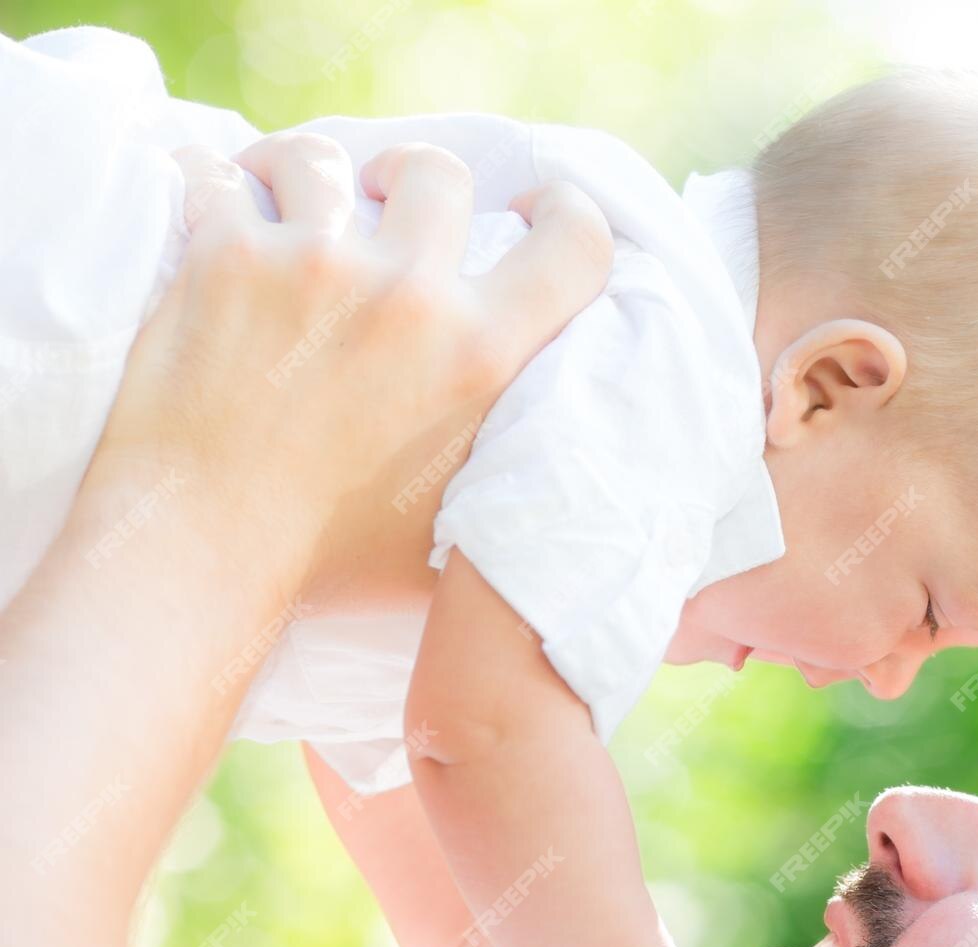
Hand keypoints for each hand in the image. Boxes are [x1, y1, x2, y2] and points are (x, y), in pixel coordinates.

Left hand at [93, 132, 612, 575]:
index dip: (567, 209)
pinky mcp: (221, 258)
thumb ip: (520, 466)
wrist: (202, 556)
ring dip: (311, 175)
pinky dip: (213, 178)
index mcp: (483, 357)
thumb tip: (567, 446)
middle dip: (414, 182)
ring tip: (290, 200)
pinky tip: (216, 202)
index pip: (577, 244)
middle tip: (387, 200)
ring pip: (324, 157)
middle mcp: (409, 297)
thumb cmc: (334, 560)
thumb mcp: (471, 521)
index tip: (532, 208)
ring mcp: (312, 266)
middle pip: (439, 174)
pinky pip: (215, 172)